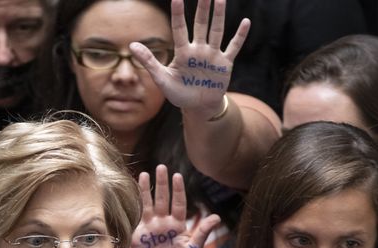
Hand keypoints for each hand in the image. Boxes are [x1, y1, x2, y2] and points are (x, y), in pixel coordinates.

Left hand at [129, 0, 248, 112]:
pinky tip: (246, 22)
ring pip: (216, 31)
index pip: (179, 29)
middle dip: (202, 9)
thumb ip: (149, 61)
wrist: (198, 107)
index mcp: (183, 52)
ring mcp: (212, 55)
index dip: (178, 14)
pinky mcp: (224, 64)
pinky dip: (240, 36)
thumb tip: (131, 45)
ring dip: (219, 16)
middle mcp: (198, 50)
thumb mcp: (162, 79)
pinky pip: (233, 47)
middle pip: (200, 25)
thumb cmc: (179, 93)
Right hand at [131, 165, 219, 247]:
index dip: (178, 190)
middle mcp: (164, 221)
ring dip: (146, 189)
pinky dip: (135, 203)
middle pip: (163, 198)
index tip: (177, 176)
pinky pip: (137, 215)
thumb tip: (217, 217)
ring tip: (144, 173)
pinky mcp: (139, 232)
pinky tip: (132, 192)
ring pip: (149, 203)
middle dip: (162, 183)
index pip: (179, 203)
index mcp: (178, 224)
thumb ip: (202, 232)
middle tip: (161, 167)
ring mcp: (151, 225)